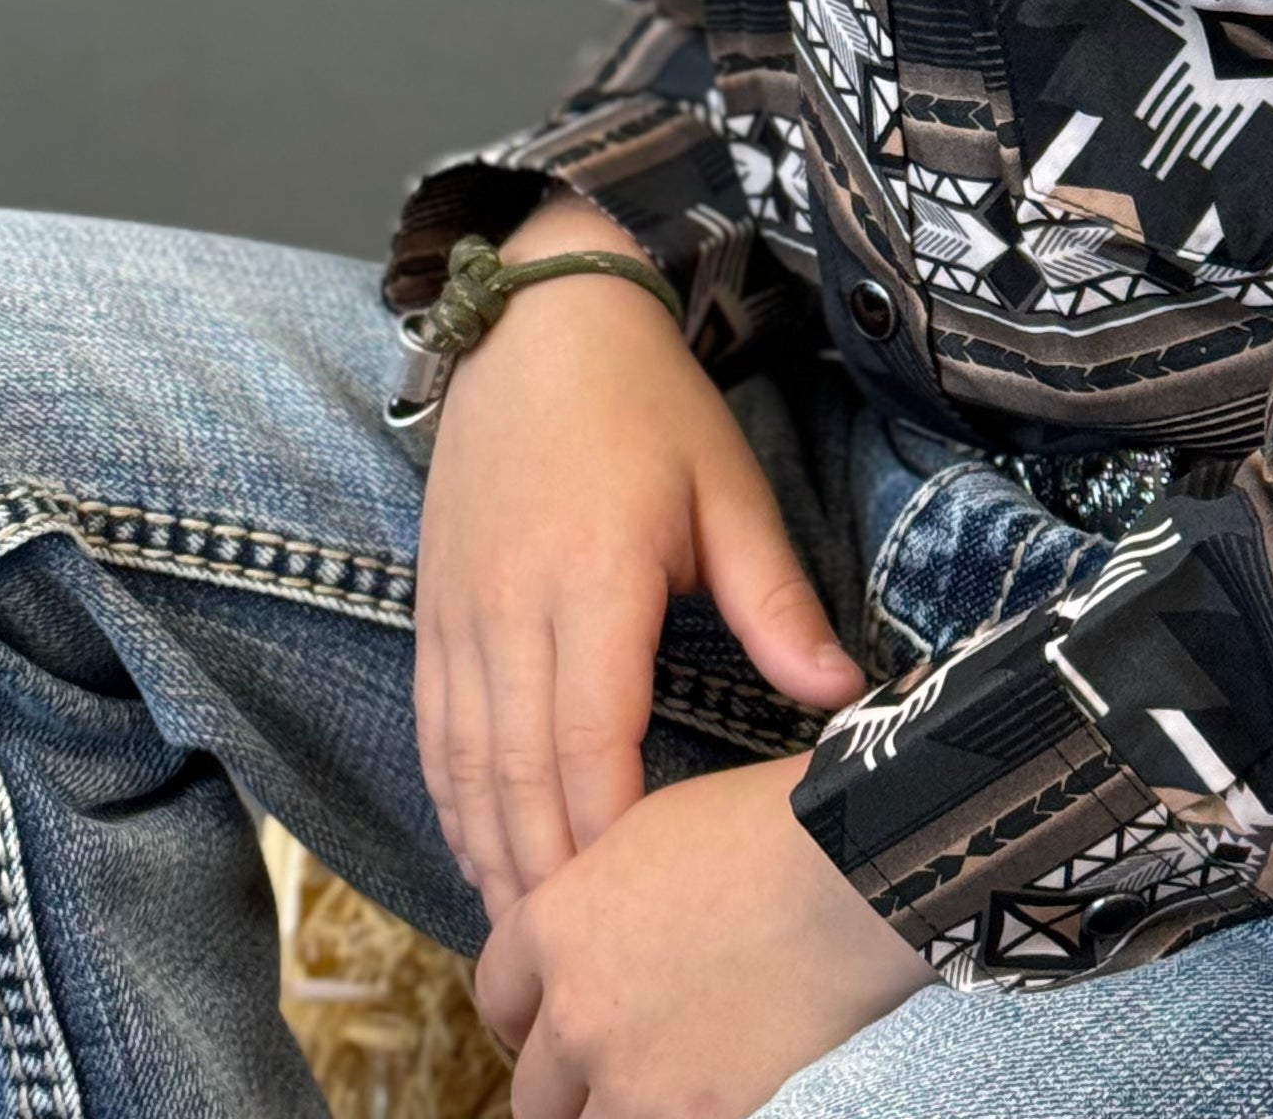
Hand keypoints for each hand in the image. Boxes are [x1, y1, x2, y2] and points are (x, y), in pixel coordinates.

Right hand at [414, 192, 862, 913]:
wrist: (542, 316)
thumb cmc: (648, 401)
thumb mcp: (728, 489)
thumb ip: (775, 603)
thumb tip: (840, 697)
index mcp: (592, 577)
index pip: (589, 744)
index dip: (608, 839)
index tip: (641, 909)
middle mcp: (510, 604)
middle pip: (517, 777)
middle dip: (549, 877)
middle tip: (583, 955)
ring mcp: (459, 607)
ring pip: (464, 765)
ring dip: (494, 854)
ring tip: (531, 932)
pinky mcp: (433, 604)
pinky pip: (434, 727)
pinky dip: (455, 801)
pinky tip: (483, 849)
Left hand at [476, 752, 930, 1118]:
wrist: (847, 879)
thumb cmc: (761, 833)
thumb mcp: (647, 832)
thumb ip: (592, 899)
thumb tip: (585, 938)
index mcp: (555, 928)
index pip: (495, 994)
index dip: (521, 1011)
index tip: (543, 1020)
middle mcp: (576, 1015)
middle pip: (532, 1090)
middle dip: (562, 1083)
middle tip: (601, 1072)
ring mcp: (632, 1082)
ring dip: (612, 1112)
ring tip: (655, 1090)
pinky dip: (673, 1118)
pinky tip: (703, 1097)